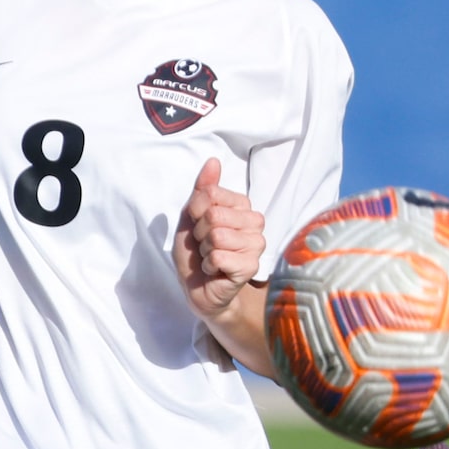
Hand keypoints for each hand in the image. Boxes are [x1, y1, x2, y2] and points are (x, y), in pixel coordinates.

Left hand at [173, 159, 265, 319]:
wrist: (198, 287)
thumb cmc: (196, 251)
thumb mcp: (191, 216)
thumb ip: (202, 189)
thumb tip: (213, 161)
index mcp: (242, 206)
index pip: (210, 194)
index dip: (195, 212)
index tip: (199, 227)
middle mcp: (255, 222)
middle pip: (214, 214)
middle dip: (200, 233)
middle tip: (206, 245)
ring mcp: (257, 245)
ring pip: (217, 235)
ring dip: (205, 250)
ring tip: (212, 257)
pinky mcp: (252, 266)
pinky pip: (219, 256)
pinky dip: (209, 265)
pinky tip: (216, 270)